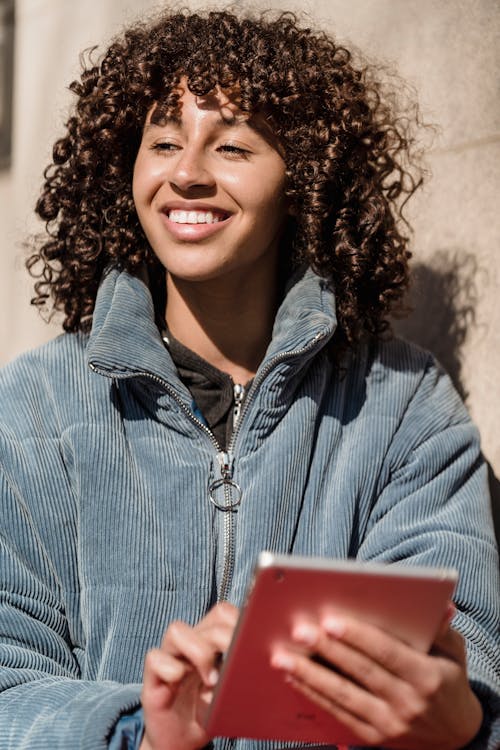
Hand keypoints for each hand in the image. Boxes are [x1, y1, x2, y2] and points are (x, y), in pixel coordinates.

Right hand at [140, 602, 238, 749]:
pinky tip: (178, 683)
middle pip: (208, 618)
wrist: (185, 742)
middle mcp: (192, 643)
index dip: (237, 622)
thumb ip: (244, 673)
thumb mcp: (234, 692)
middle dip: (224, 638)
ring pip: (177, 630)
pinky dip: (169, 668)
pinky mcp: (153, 677)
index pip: (225, 613)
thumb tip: (263, 662)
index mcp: (213, 641)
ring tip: (210, 680)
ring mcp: (171, 657)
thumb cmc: (213, 712)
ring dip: (198, 651)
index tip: (249, 645)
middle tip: (233, 666)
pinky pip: (154, 658)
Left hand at [270, 604, 482, 748]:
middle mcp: (408, 703)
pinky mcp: (374, 737)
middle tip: (298, 631)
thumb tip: (438, 605)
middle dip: (326, 651)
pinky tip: (294, 677)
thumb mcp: (454, 652)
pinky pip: (339, 713)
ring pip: (343, 695)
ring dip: (309, 675)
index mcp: (427, 677)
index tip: (331, 621)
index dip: (358, 637)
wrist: (457, 735)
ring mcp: (390, 724)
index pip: (387, 653)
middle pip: (360, 672)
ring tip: (282, 657)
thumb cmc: (449, 681)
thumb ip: (441, 628)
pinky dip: (314, 694)